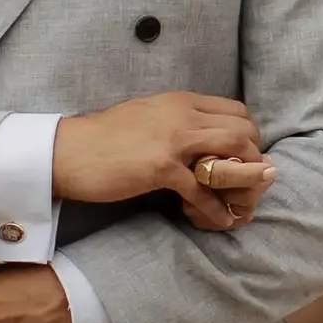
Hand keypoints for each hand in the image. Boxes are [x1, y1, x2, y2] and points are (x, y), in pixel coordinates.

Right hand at [54, 94, 272, 228]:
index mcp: (181, 101)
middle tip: (249, 182)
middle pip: (243, 129)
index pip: (236, 110)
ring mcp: (174, 140)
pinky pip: (203, 189)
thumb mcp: (147, 115)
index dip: (249, 135)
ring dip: (244, 180)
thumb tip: (198, 136)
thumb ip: (176, 120)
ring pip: (233, 152)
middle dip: (254, 157)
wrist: (69, 150)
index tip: (244, 158)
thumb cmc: (104, 137)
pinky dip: (215, 209)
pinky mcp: (161, 168)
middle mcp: (183, 114)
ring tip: (240, 200)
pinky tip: (217, 220)